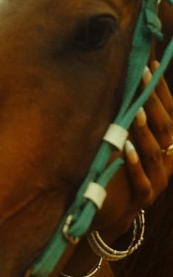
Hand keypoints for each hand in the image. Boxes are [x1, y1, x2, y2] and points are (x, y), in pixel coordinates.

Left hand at [93, 61, 172, 238]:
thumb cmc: (117, 167)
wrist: (110, 212)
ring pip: (155, 154)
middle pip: (165, 128)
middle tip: (142, 77)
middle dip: (154, 100)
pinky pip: (142, 182)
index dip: (162, 89)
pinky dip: (135, 165)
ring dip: (145, 131)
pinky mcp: (143, 199)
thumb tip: (123, 78)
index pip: (170, 112)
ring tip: (137, 111)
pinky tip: (126, 149)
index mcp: (168, 145)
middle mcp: (168, 161)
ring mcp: (158, 181)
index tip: (151, 65)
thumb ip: (128, 115)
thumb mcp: (127, 139)